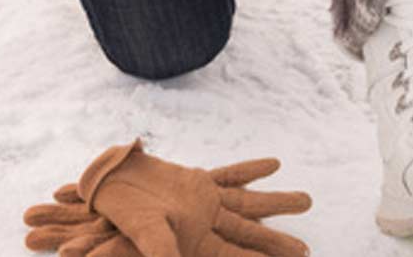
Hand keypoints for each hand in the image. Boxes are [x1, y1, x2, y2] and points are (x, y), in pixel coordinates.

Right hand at [25, 140, 311, 256]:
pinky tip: (274, 165)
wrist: (105, 184)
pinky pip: (231, 176)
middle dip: (277, 240)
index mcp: (197, 242)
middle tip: (307, 250)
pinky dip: (251, 171)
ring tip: (307, 201)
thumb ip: (163, 252)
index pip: (235, 255)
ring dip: (276, 202)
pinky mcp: (197, 182)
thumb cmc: (121, 213)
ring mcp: (204, 202)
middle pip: (251, 232)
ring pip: (248, 203)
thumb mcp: (146, 234)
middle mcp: (206, 224)